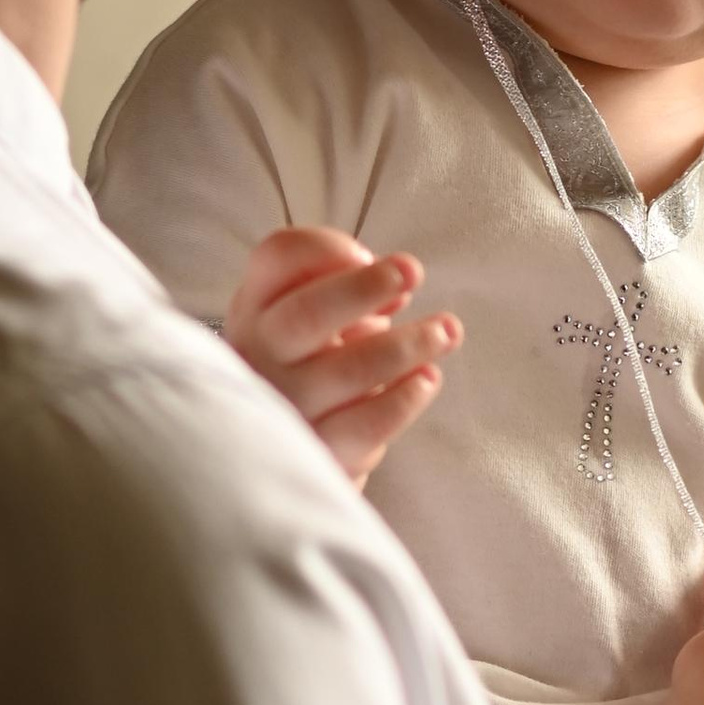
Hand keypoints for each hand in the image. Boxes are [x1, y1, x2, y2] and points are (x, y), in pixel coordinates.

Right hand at [222, 225, 459, 483]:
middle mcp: (261, 354)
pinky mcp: (317, 454)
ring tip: (446, 331)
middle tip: (411, 272)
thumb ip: (345, 290)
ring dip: (405, 345)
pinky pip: (363, 427)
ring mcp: (286, 407)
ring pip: (345, 372)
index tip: (366, 255)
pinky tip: (428, 378)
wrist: (281, 453)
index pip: (277, 260)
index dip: (325, 250)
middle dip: (364, 289)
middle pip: (305, 315)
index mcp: (257, 306)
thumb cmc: (310, 366)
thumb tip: (397, 291)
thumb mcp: (312, 315)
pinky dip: (403, 400)